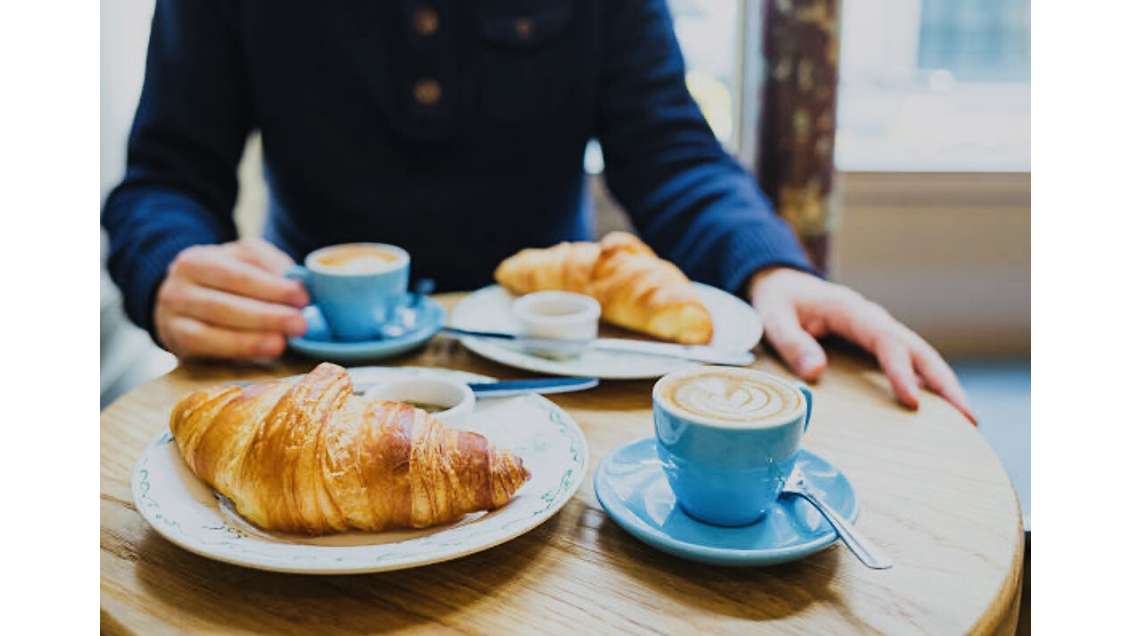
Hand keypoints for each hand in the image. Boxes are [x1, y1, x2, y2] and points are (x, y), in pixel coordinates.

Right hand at [154, 238, 308, 358]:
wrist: (182, 301)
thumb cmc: (224, 280)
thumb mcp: (244, 262)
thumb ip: (269, 266)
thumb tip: (301, 282)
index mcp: (199, 259)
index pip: (238, 274)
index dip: (272, 287)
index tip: (303, 298)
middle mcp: (179, 285)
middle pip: (225, 303)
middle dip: (266, 315)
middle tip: (299, 324)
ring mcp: (172, 314)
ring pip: (213, 327)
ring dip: (253, 337)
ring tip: (282, 342)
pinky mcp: (176, 340)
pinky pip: (205, 345)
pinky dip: (237, 348)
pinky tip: (263, 351)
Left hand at [748, 267, 974, 423]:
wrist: (781, 282)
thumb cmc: (777, 300)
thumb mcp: (773, 316)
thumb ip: (791, 342)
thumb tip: (816, 372)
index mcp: (851, 310)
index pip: (885, 340)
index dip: (900, 370)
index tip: (913, 400)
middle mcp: (873, 319)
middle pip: (918, 349)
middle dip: (944, 382)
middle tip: (969, 417)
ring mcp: (879, 330)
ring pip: (920, 356)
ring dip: (944, 385)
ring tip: (969, 420)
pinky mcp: (877, 342)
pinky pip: (909, 362)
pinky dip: (928, 382)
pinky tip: (941, 410)